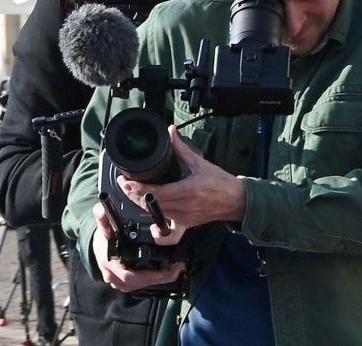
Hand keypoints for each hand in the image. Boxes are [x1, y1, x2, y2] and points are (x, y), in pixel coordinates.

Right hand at [89, 200, 185, 292]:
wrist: (99, 246)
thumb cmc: (103, 238)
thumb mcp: (103, 226)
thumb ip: (103, 217)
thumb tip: (101, 210)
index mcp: (109, 263)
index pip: (130, 276)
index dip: (150, 276)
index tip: (166, 269)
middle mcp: (113, 276)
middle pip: (140, 283)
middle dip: (160, 277)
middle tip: (176, 267)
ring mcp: (119, 283)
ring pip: (142, 286)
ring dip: (160, 280)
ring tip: (175, 269)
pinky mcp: (125, 285)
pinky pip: (142, 286)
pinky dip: (155, 280)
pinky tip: (166, 273)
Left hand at [118, 125, 245, 233]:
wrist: (237, 201)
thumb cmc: (221, 183)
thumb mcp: (200, 163)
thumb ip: (182, 148)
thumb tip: (171, 132)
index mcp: (187, 191)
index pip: (155, 193)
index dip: (136, 188)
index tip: (126, 181)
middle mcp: (184, 207)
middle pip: (150, 205)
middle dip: (133, 195)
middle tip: (124, 184)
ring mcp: (184, 218)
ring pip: (155, 215)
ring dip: (141, 205)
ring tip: (132, 194)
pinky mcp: (186, 224)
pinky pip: (167, 230)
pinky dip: (156, 225)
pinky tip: (150, 219)